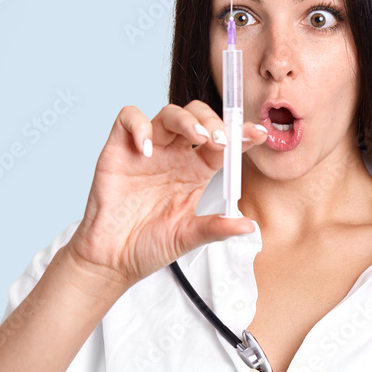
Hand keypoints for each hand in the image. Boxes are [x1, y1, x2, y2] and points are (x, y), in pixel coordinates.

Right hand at [66, 100, 266, 291]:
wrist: (112, 259)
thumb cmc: (148, 246)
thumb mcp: (188, 237)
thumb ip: (216, 228)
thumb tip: (249, 226)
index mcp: (196, 171)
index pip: (223, 144)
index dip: (241, 135)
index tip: (258, 136)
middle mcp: (174, 155)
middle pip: (198, 118)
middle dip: (214, 122)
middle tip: (221, 140)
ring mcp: (147, 149)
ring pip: (170, 112)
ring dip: (187, 119)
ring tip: (197, 137)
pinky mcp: (119, 149)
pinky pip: (128, 118)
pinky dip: (139, 125)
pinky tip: (147, 149)